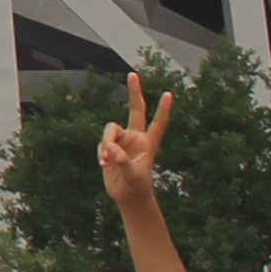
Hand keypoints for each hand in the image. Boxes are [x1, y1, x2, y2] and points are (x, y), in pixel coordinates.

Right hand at [96, 73, 176, 213]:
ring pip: (110, 129)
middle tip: (133, 74)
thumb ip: (123, 161)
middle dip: (134, 92)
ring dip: (106, 144)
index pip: (158, 123)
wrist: (127, 196)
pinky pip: (102, 143)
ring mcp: (122, 141)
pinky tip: (104, 165)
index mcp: (149, 143)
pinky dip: (101, 153)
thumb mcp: (133, 175)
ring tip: (106, 161)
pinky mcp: (110, 147)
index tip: (169, 94)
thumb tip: (110, 149)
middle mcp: (136, 138)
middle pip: (135, 109)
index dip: (163, 110)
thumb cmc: (137, 186)